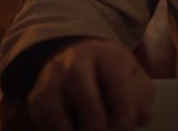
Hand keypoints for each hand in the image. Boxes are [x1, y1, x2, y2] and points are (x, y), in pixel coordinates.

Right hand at [27, 39, 154, 130]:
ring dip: (66, 128)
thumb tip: (142, 118)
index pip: (116, 80)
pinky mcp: (36, 96)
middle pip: (78, 83)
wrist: (80, 61)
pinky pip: (40, 117)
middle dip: (92, 116)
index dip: (123, 108)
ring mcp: (52, 77)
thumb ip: (142, 98)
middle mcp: (74, 60)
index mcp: (106, 54)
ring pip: (52, 103)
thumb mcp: (134, 79)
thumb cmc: (113, 76)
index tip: (127, 127)